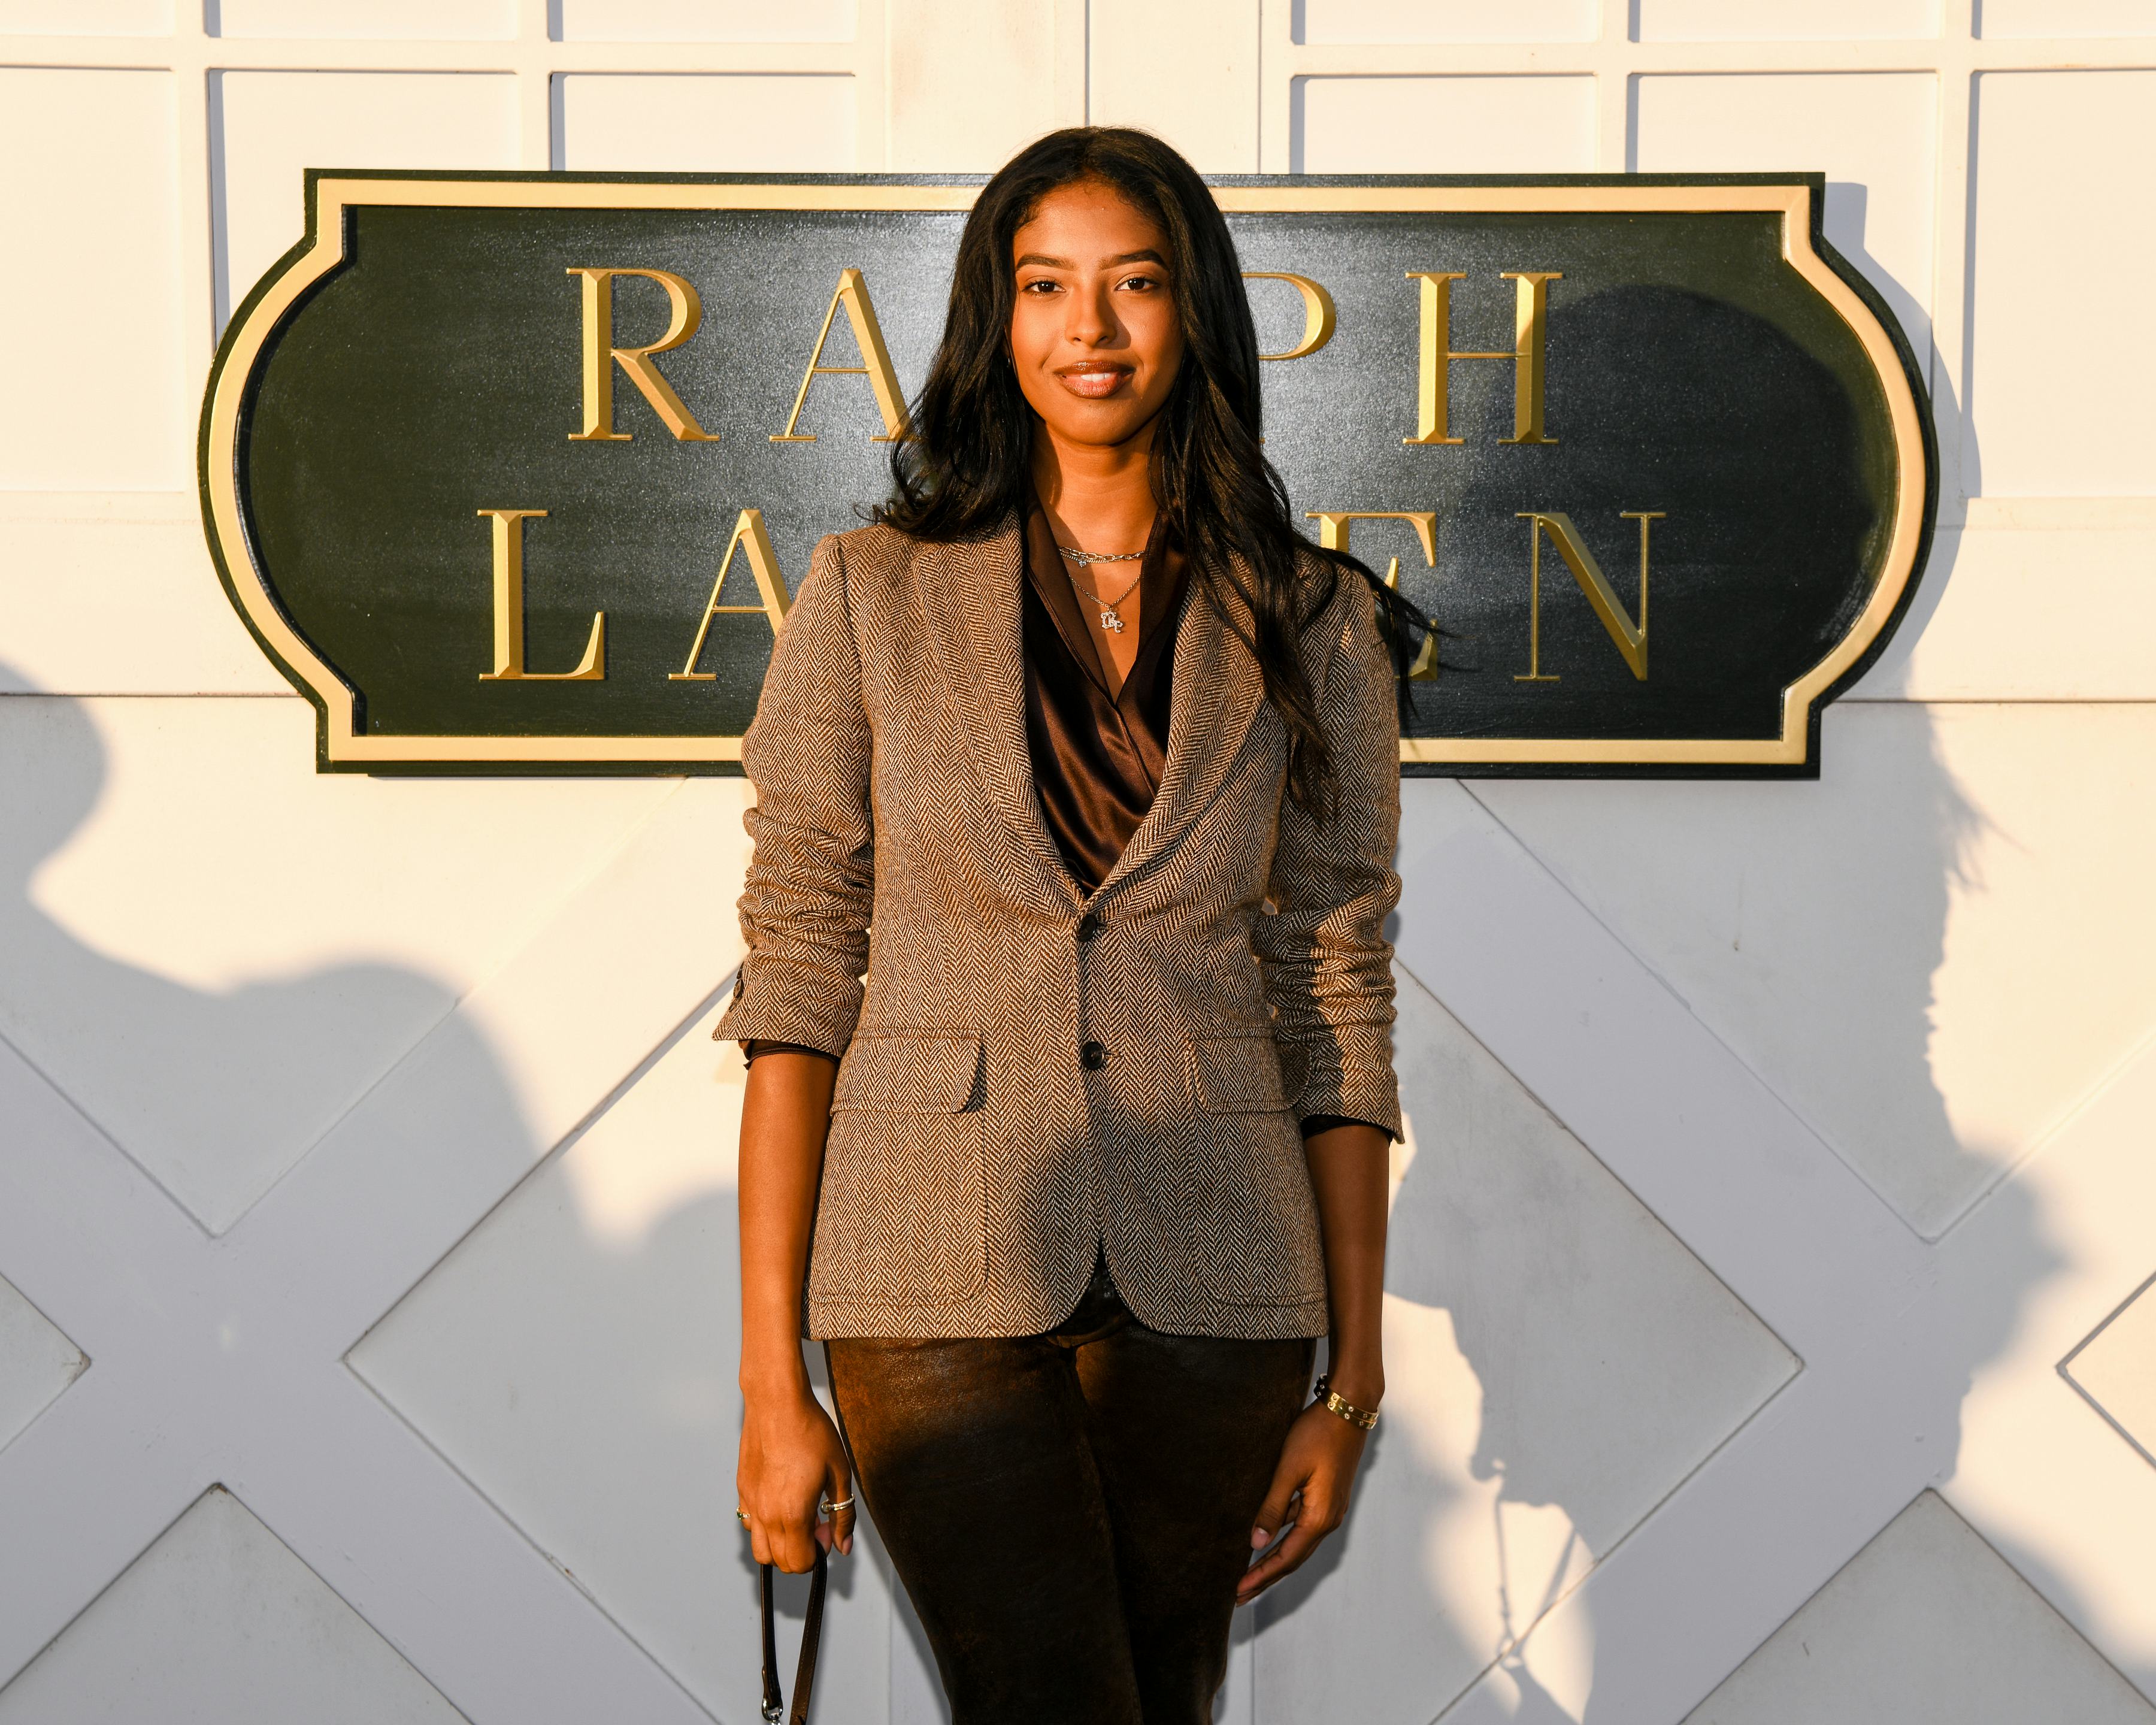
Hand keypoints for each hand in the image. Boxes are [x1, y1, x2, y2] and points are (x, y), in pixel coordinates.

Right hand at [738, 1383, 854, 1571]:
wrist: (777, 1403)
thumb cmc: (810, 1432)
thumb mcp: (840, 1473)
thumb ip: (843, 1515)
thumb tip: (844, 1546)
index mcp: (793, 1514)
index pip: (801, 1563)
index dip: (819, 1554)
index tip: (827, 1530)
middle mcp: (767, 1514)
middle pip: (781, 1563)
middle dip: (803, 1553)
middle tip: (818, 1523)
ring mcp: (751, 1503)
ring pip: (761, 1551)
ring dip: (781, 1546)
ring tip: (798, 1518)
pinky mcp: (742, 1490)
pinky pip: (749, 1525)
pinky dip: (764, 1527)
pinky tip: (780, 1502)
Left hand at [1237, 1400, 1368, 1601]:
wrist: (1349, 1410)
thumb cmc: (1317, 1434)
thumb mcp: (1288, 1469)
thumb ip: (1272, 1507)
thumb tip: (1256, 1543)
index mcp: (1319, 1518)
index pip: (1285, 1559)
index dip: (1260, 1576)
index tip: (1237, 1591)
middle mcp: (1328, 1520)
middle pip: (1293, 1558)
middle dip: (1265, 1577)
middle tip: (1238, 1594)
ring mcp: (1330, 1509)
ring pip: (1298, 1544)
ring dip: (1273, 1560)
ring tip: (1247, 1572)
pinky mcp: (1327, 1497)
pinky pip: (1302, 1527)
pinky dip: (1283, 1539)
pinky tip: (1265, 1538)